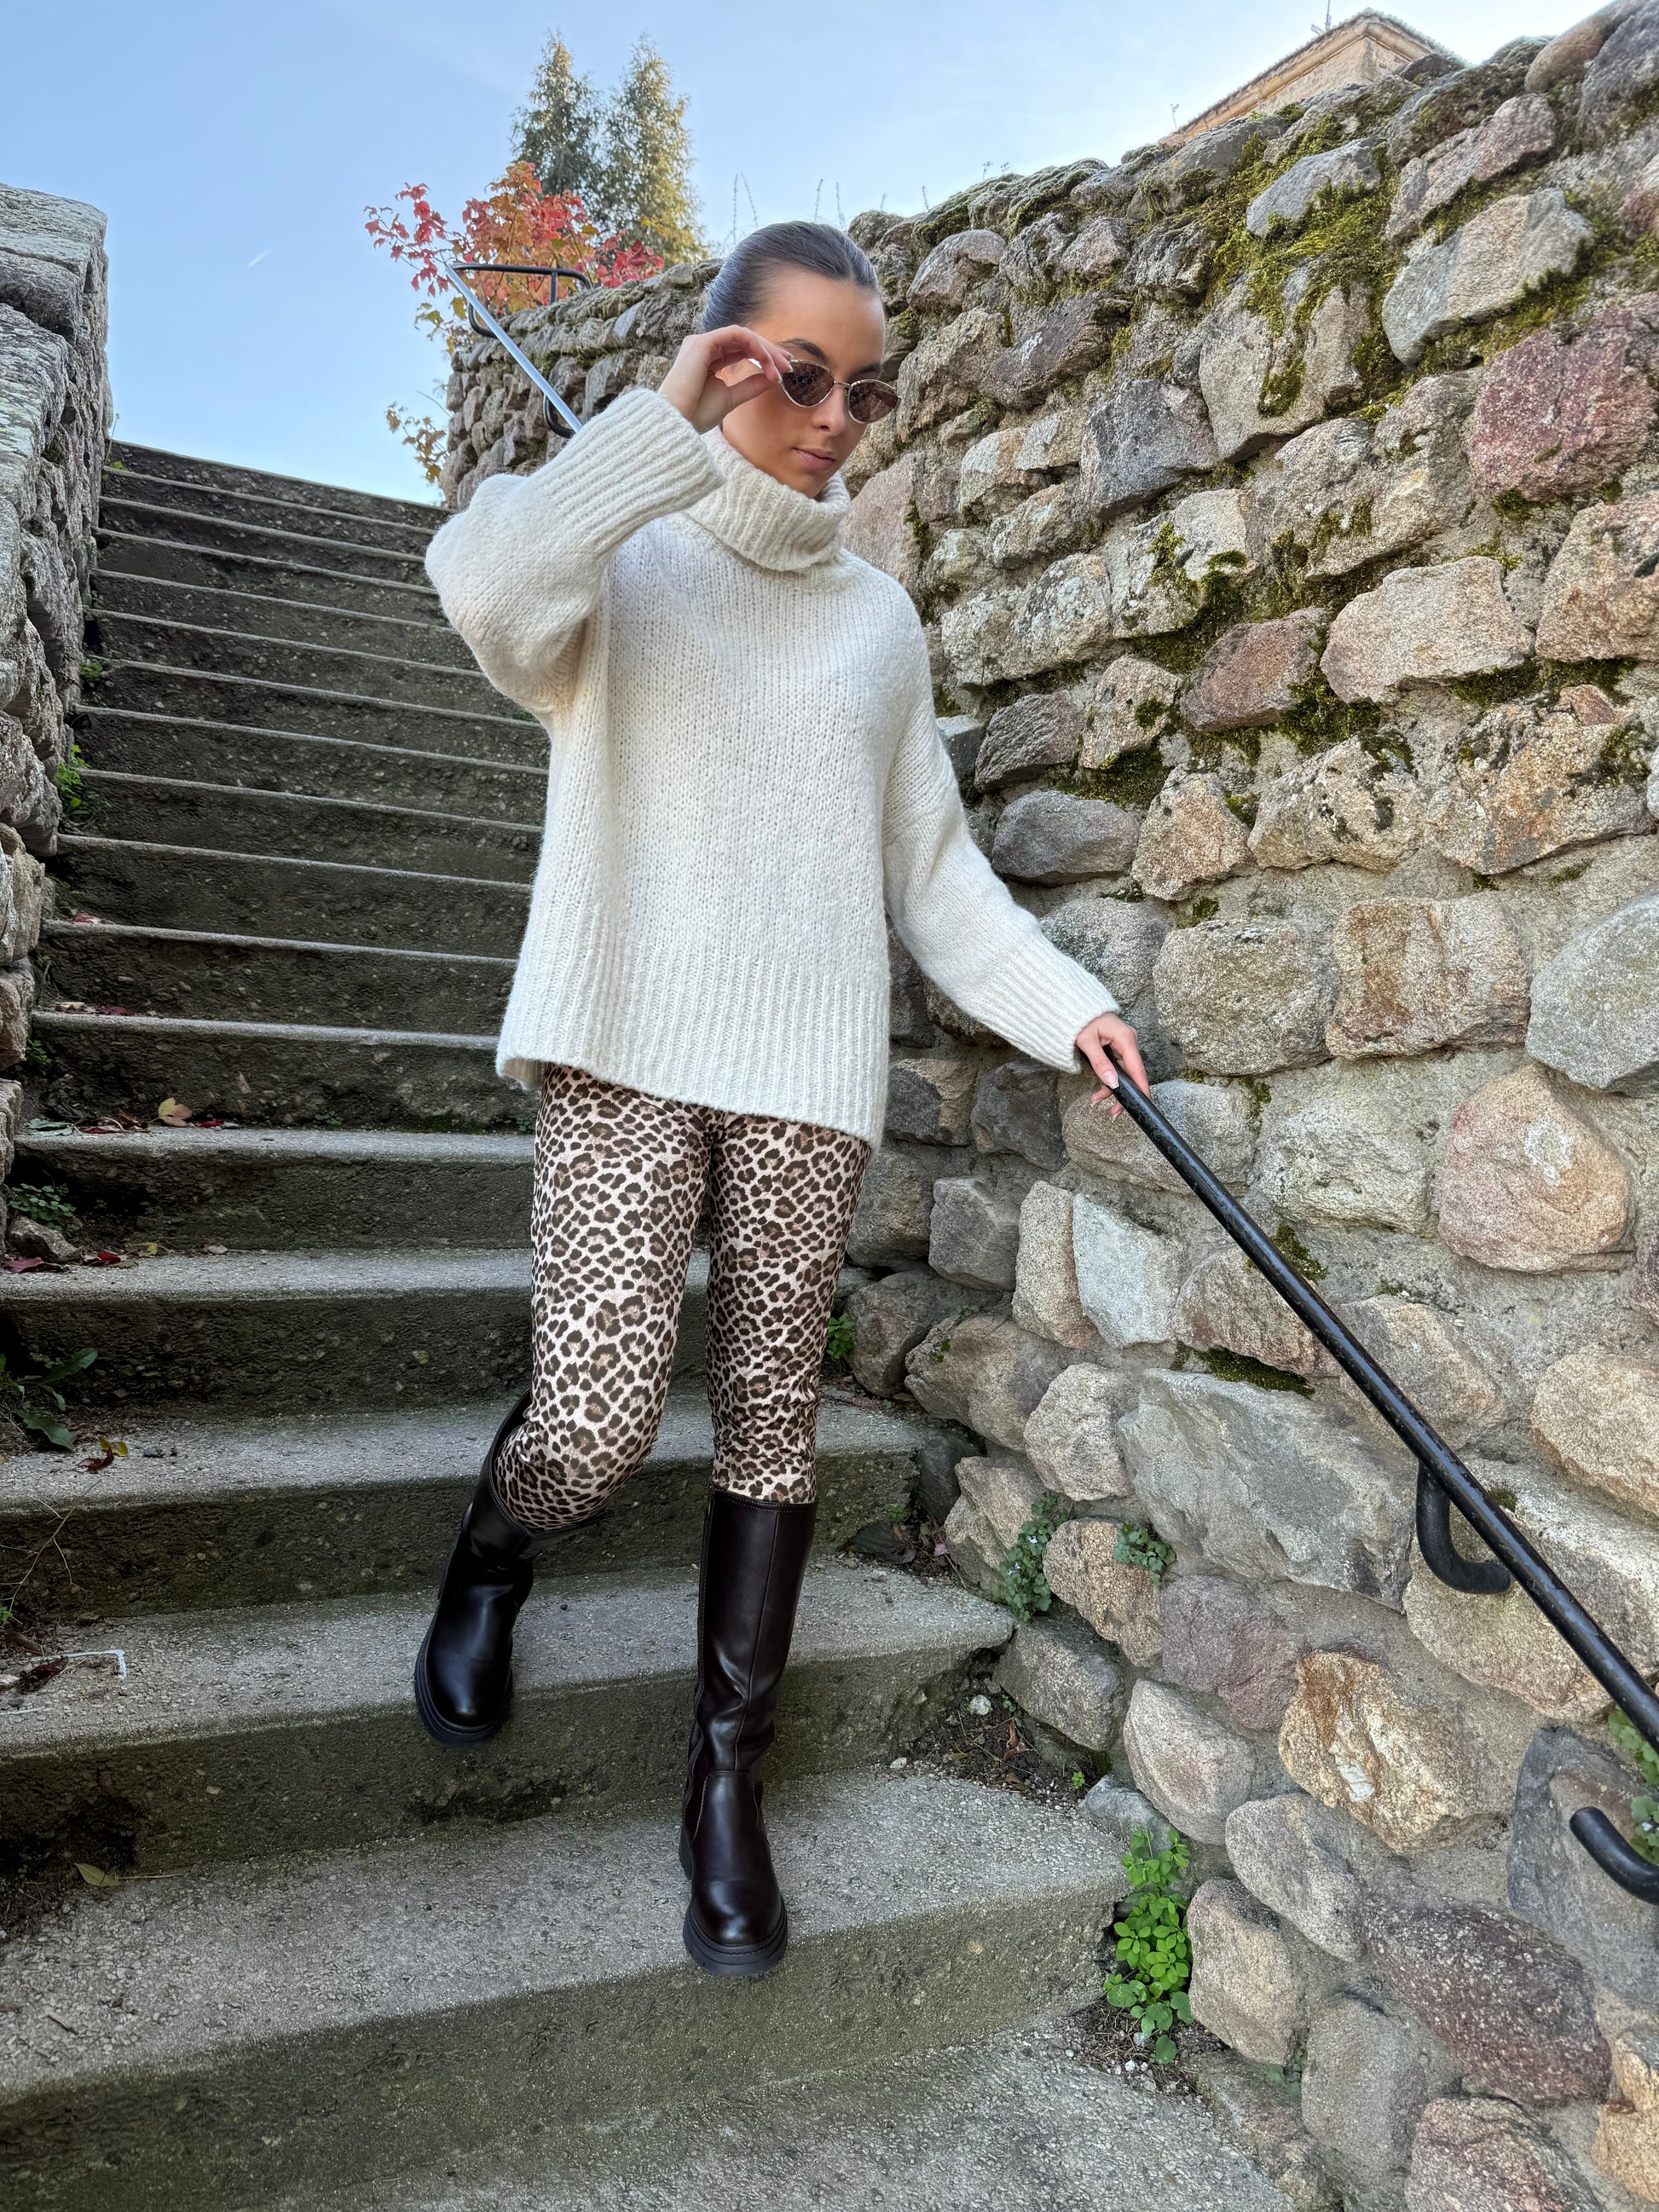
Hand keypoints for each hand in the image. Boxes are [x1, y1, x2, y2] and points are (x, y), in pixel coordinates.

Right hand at [658, 326, 795, 432]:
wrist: (677, 422)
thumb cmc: (696, 414)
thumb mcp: (731, 398)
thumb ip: (750, 386)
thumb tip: (773, 377)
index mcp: (708, 359)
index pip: (741, 350)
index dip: (764, 356)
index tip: (783, 370)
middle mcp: (704, 347)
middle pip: (744, 341)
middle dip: (769, 351)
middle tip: (788, 364)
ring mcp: (702, 342)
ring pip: (743, 336)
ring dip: (765, 349)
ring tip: (779, 367)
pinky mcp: (703, 342)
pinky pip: (736, 334)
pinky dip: (755, 345)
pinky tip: (766, 359)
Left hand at [1075, 1014, 1148, 1118]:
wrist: (1075, 1008)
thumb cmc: (1080, 1020)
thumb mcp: (1086, 1042)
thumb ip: (1099, 1062)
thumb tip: (1112, 1082)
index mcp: (1125, 1038)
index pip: (1137, 1068)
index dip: (1141, 1088)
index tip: (1142, 1103)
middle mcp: (1129, 1042)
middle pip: (1132, 1074)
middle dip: (1123, 1094)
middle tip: (1113, 1112)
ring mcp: (1124, 1046)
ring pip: (1124, 1073)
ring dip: (1112, 1089)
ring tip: (1096, 1101)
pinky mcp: (1118, 1049)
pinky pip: (1118, 1068)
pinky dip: (1109, 1079)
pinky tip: (1099, 1092)